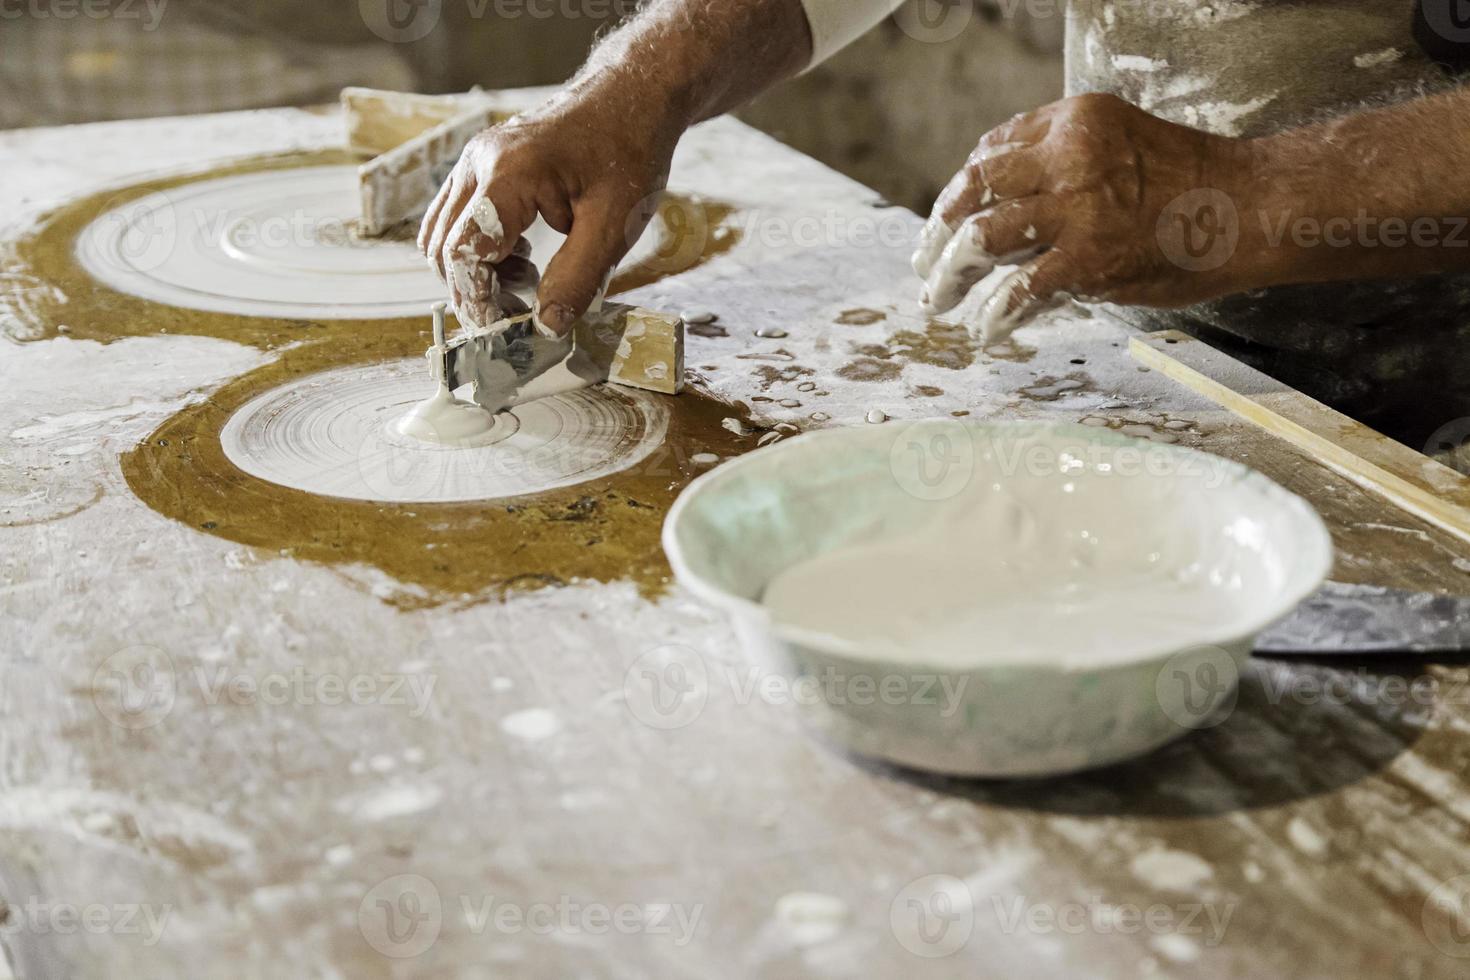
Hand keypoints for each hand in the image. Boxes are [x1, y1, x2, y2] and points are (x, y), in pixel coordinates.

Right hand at [418, 85, 682, 334]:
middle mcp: (478, 163)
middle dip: (472, 289)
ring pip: (442, 234)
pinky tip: (524, 255)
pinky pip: (457, 218)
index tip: (504, 329)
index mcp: (509, 175)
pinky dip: (479, 248)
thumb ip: (577, 280)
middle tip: (518, 313)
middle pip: (442, 246)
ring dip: (473, 269)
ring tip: (528, 280)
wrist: (630, 99)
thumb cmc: (628, 153)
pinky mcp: (480, 166)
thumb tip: (545, 328)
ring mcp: (474, 160)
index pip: (463, 251)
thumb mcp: (614, 227)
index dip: (476, 299)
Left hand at [913, 93, 1258, 340]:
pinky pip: (1019, 288)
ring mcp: (1077, 206)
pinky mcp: (1090, 258)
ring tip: (940, 303)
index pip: (989, 153)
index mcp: (1071, 121)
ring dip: (950, 277)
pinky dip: (995, 315)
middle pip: (971, 190)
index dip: (962, 193)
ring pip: (981, 238)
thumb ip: (1063, 166)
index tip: (947, 224)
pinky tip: (988, 332)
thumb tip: (1006, 210)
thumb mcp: (1120, 145)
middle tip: (924, 267)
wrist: (1255, 208)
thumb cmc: (1192, 186)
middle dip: (937, 234)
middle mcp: (1066, 155)